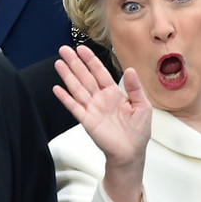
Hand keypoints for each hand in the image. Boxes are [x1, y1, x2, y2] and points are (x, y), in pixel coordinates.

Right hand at [54, 45, 151, 201]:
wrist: (131, 152)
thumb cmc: (138, 131)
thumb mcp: (143, 106)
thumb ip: (135, 88)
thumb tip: (130, 69)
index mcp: (113, 93)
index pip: (100, 72)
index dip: (90, 60)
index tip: (81, 48)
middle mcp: (100, 99)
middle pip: (85, 77)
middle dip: (74, 63)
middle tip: (63, 49)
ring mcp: (92, 109)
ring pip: (77, 89)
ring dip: (67, 76)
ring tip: (58, 63)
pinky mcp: (87, 121)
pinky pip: (74, 107)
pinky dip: (65, 98)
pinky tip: (57, 88)